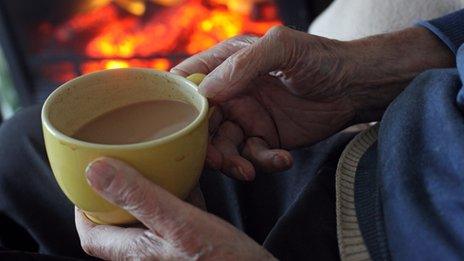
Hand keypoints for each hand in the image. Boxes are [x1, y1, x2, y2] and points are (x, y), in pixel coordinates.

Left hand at [76, 158, 274, 259]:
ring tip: (151, 169)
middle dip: (116, 198)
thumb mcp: (179, 223)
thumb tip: (95, 171)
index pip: (92, 235)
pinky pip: (175, 220)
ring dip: (147, 195)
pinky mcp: (193, 246)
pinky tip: (189, 184)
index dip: (84, 209)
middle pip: (118, 226)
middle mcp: (151, 255)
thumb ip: (140, 197)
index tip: (87, 183)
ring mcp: (172, 252)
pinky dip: (176, 200)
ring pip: (148, 221)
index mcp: (138, 252)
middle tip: (119, 169)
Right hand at [172, 26, 354, 179]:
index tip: (177, 124)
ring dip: (231, 161)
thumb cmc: (320, 58)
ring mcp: (248, 117)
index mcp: (227, 65)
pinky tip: (282, 159)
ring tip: (248, 170)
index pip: (187, 82)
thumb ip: (242, 64)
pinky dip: (264, 162)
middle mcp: (233, 93)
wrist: (355, 85)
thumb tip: (206, 92)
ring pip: (224, 145)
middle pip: (201, 123)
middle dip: (205, 144)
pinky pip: (254, 156)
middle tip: (219, 159)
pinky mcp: (266, 138)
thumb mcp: (281, 48)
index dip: (178, 103)